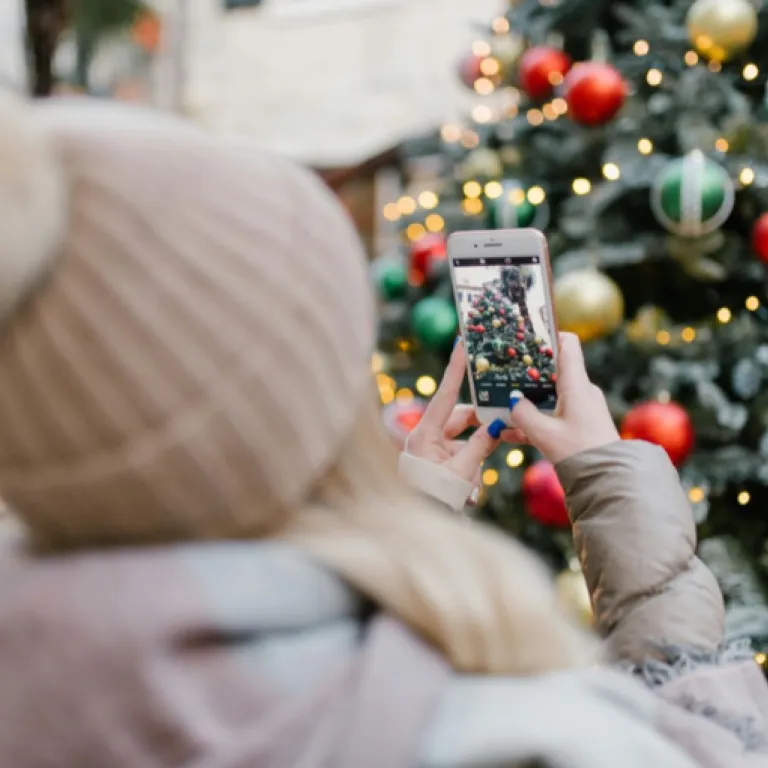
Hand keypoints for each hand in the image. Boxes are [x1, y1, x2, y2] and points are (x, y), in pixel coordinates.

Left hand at [404, 340, 515, 486]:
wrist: (419, 529)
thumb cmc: (435, 499)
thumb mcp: (462, 472)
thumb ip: (482, 445)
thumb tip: (499, 425)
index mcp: (423, 434)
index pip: (445, 394)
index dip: (456, 368)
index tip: (463, 343)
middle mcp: (424, 437)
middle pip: (459, 416)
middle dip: (483, 420)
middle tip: (507, 417)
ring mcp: (430, 449)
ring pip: (463, 435)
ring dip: (479, 444)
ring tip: (489, 461)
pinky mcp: (437, 461)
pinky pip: (460, 450)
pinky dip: (472, 458)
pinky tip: (474, 480)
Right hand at [507, 332, 618, 464]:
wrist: (607, 479)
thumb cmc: (580, 453)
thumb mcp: (544, 434)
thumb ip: (523, 415)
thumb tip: (512, 402)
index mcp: (577, 385)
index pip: (568, 345)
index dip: (549, 335)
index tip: (528, 336)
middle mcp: (582, 391)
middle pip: (553, 370)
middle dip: (528, 372)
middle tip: (504, 371)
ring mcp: (582, 407)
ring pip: (550, 395)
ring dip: (528, 400)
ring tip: (501, 405)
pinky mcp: (580, 424)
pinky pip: (553, 415)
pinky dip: (535, 419)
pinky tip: (510, 433)